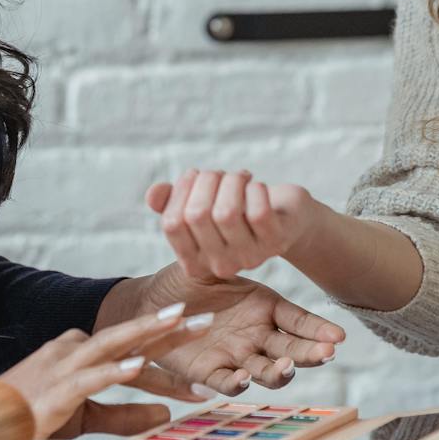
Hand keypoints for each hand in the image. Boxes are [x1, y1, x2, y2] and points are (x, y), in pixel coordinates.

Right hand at [0, 305, 197, 439]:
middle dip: (168, 326)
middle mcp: (75, 351)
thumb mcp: (87, 416)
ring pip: (112, 343)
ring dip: (146, 332)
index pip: (132, 345)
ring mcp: (64, 366)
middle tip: (206, 317)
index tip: (203, 341)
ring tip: (178, 322)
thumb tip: (166, 414)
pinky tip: (138, 365)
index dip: (168, 344)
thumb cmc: (32, 418)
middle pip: (129, 334)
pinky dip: (114, 370)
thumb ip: (125, 415)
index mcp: (82, 353)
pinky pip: (90, 377)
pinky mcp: (56, 389)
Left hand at [127, 262, 345, 394]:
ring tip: (286, 367)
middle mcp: (257, 335)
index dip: (318, 330)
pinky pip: (228, 381)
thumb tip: (252, 247)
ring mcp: (237, 355)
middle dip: (310, 353)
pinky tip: (244, 377)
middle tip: (326, 354)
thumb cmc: (187, 278)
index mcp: (264, 306)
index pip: (299, 321)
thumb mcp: (214, 264)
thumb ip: (234, 260)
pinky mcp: (210, 372)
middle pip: (292, 349)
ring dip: (279, 372)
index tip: (339, 337)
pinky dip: (237, 382)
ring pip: (266, 370)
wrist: (151, 303)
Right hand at [147, 168, 324, 279]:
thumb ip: (171, 202)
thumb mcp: (201, 205)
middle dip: (207, 181)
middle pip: (197, 215)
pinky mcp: (276, 242)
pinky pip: (258, 212)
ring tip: (239, 177)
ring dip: (231, 181)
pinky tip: (256, 186)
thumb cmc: (238, 209)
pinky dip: (255, 189)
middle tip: (221, 174)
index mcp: (194, 261)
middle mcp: (219, 266)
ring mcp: (249, 257)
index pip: (172, 224)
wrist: (285, 218)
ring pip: (227, 212)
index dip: (181, 191)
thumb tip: (153, 194)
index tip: (194, 175)